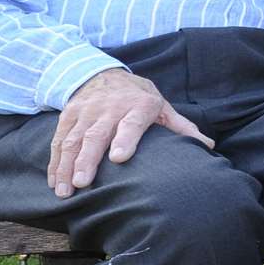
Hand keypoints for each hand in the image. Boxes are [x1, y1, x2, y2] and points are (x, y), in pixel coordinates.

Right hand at [48, 68, 212, 198]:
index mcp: (138, 106)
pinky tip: (54, 181)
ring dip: (66, 166)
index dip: (125, 139)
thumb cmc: (139, 98)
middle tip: (82, 183)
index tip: (119, 158)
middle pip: (97, 134)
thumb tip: (209, 145)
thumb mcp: (162, 107)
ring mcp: (86, 111)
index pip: (131, 123)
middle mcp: (109, 108)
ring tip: (65, 190)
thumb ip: (181, 127)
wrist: (105, 73)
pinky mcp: (69, 115)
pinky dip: (55, 162)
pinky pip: (59, 140)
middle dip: (87, 159)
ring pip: (73, 139)